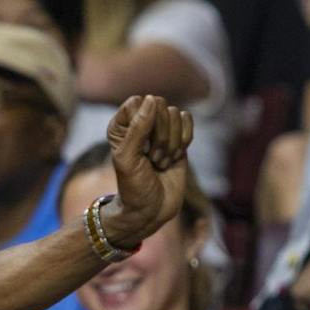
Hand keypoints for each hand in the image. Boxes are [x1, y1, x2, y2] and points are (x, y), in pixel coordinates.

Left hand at [101, 96, 194, 250]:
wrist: (151, 210)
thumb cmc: (133, 187)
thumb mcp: (128, 158)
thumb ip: (137, 128)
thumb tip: (152, 99)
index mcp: (122, 125)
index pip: (139, 102)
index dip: (145, 123)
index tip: (140, 147)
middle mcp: (141, 123)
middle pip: (161, 106)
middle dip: (161, 135)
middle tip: (152, 159)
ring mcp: (161, 129)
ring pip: (176, 114)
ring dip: (171, 143)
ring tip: (161, 162)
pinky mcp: (178, 137)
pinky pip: (188, 122)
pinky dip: (184, 140)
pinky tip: (175, 157)